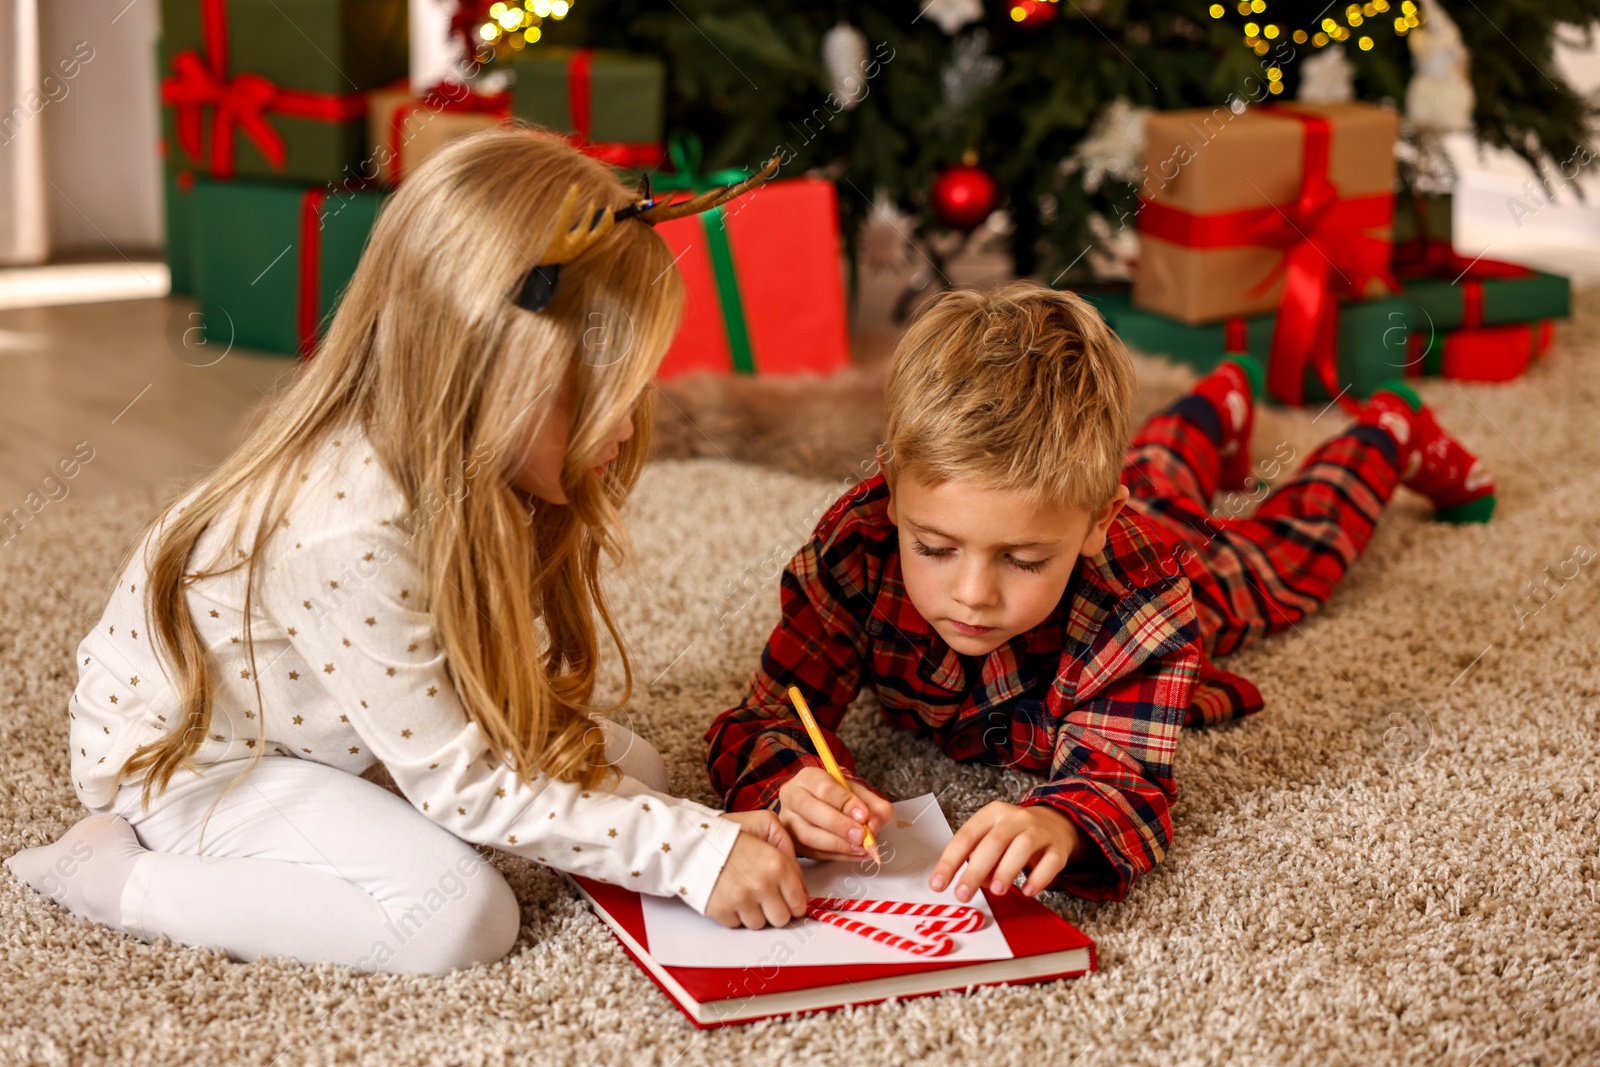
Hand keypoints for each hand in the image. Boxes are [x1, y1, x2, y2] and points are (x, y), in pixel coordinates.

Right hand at [705, 810, 808, 929]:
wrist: (692, 840)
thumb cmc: (730, 831)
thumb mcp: (767, 823)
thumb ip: (789, 849)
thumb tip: (801, 888)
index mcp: (777, 864)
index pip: (799, 902)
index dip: (794, 902)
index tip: (786, 898)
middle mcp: (761, 885)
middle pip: (781, 919)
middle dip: (775, 910)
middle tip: (764, 896)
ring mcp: (740, 901)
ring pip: (759, 925)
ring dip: (754, 913)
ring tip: (743, 892)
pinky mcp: (721, 911)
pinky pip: (737, 925)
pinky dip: (733, 914)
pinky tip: (728, 895)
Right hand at [776, 766, 894, 861]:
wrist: (824, 807)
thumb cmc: (840, 799)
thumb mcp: (859, 794)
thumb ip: (873, 806)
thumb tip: (873, 826)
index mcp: (809, 777)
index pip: (824, 787)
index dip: (845, 803)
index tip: (864, 815)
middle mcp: (792, 796)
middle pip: (809, 809)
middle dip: (838, 825)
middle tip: (861, 835)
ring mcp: (787, 821)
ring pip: (806, 835)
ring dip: (837, 844)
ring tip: (860, 848)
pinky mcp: (792, 842)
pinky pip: (811, 852)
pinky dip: (837, 856)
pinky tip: (855, 854)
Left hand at [929, 802, 1084, 900]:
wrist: (1054, 822)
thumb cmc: (1014, 834)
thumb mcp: (991, 836)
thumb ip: (978, 857)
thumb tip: (970, 882)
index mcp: (991, 814)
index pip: (966, 837)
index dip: (950, 861)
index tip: (938, 884)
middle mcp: (1014, 818)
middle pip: (993, 842)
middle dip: (976, 870)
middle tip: (962, 893)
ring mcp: (1038, 831)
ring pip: (1022, 847)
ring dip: (1006, 870)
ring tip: (996, 891)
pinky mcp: (1057, 847)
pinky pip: (1050, 861)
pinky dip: (1039, 878)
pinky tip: (1027, 891)